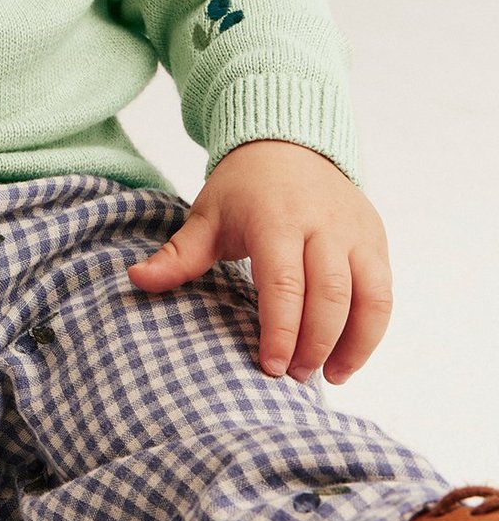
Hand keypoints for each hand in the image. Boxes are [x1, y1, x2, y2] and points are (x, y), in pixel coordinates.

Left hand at [125, 139, 393, 384]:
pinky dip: (370, 332)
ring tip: (325, 377)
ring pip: (368, 298)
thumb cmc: (244, 188)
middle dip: (313, 344)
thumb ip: (179, 254)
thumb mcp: (207, 215)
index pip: (285, 282)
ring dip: (350, 345)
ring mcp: (356, 232)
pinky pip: (383, 294)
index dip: (280, 330)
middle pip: (330, 296)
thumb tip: (136, 279)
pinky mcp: (375, 240)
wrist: (290, 143)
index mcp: (277, 218)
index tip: (268, 367)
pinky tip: (346, 360)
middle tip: (290, 376)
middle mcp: (324, 224)